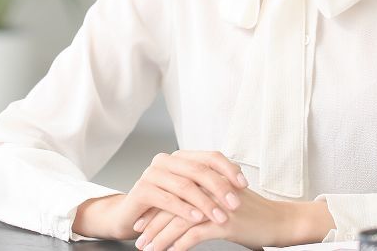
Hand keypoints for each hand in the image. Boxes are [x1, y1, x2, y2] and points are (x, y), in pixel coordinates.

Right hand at [120, 151, 249, 235]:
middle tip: (235, 204)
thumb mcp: (190, 194)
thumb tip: (239, 185)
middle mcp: (165, 161)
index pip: (210, 156)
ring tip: (220, 217)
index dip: (229, 169)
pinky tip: (198, 219)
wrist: (131, 216)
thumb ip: (208, 186)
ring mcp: (151, 174)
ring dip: (205, 203)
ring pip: (185, 186)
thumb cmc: (164, 205)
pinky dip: (185, 210)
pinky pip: (167, 199)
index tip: (244, 185)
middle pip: (199, 170)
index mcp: (180, 158)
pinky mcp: (141, 190)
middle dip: (220, 188)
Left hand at [133, 193, 334, 250]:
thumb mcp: (223, 198)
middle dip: (152, 223)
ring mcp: (215, 205)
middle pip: (171, 205)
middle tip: (139, 237)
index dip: (155, 207)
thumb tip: (178, 208)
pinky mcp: (223, 222)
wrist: (278, 221)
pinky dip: (178, 244)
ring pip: (178, 221)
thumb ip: (202, 197)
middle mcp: (208, 188)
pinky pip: (193, 235)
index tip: (142, 220)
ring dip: (160, 237)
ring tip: (148, 248)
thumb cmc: (252, 213)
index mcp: (206, 179)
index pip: (173, 191)